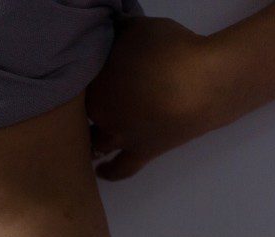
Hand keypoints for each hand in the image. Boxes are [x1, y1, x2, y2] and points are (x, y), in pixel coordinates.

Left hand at [86, 15, 228, 180]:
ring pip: (92, 144)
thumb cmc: (168, 49)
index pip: (72, 88)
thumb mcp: (136, 28)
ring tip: (84, 141)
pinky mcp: (141, 153)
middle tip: (82, 109)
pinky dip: (109, 171)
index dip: (76, 85)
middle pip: (77, 119)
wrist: (202, 82)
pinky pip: (119, 169)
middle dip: (77, 114)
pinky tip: (101, 170)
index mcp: (92, 83)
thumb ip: (116, 31)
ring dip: (87, 142)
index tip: (84, 82)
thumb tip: (107, 29)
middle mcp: (98, 114)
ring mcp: (118, 136)